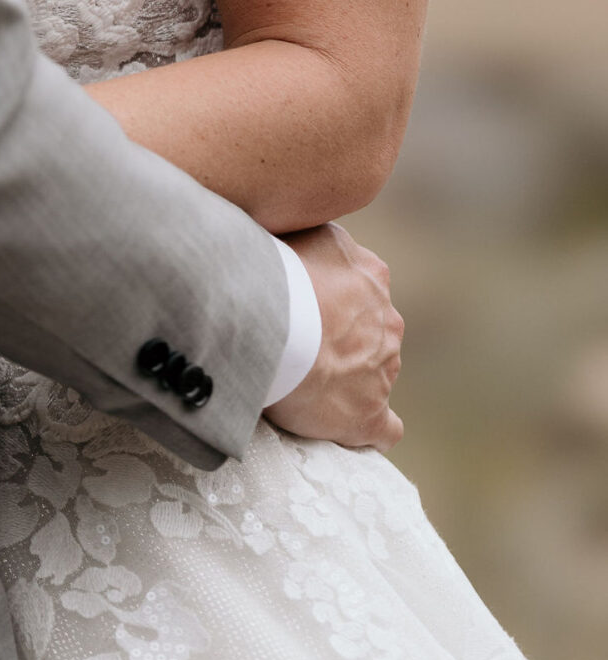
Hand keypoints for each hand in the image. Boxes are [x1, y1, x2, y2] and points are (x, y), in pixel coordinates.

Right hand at [265, 223, 404, 450]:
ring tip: (302, 383)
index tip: (296, 303)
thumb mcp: (294, 230)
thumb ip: (307, 235)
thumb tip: (294, 231)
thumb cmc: (272, 272)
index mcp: (370, 274)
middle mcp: (387, 319)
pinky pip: (384, 428)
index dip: (326, 294)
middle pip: (368, 328)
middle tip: (293, 343)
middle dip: (340, 337)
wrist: (272, 325)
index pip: (356, 281)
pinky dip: (370, 428)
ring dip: (346, 377)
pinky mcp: (371, 414)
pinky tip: (349, 428)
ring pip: (373, 371)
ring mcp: (384, 368)